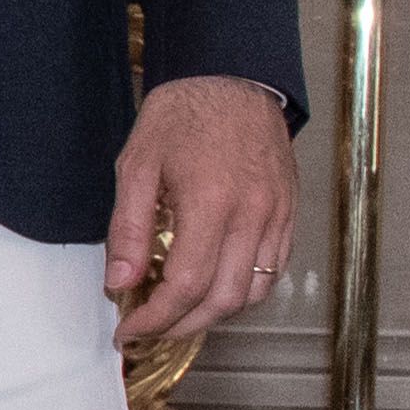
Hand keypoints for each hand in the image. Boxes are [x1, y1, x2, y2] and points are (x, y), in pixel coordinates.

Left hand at [105, 75, 296, 342]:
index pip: (185, 285)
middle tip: (149, 330)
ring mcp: (277, 216)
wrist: (233, 79)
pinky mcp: (289, 214)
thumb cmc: (182, 116)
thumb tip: (120, 282)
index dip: (155, 318)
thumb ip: (129, 229)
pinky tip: (213, 290)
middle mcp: (252, 215)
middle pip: (223, 299)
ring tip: (178, 317)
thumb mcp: (137, 165)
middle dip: (182, 327)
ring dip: (214, 316)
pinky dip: (243, 292)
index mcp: (211, 202)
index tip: (129, 329)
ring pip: (254, 292)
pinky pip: (273, 270)